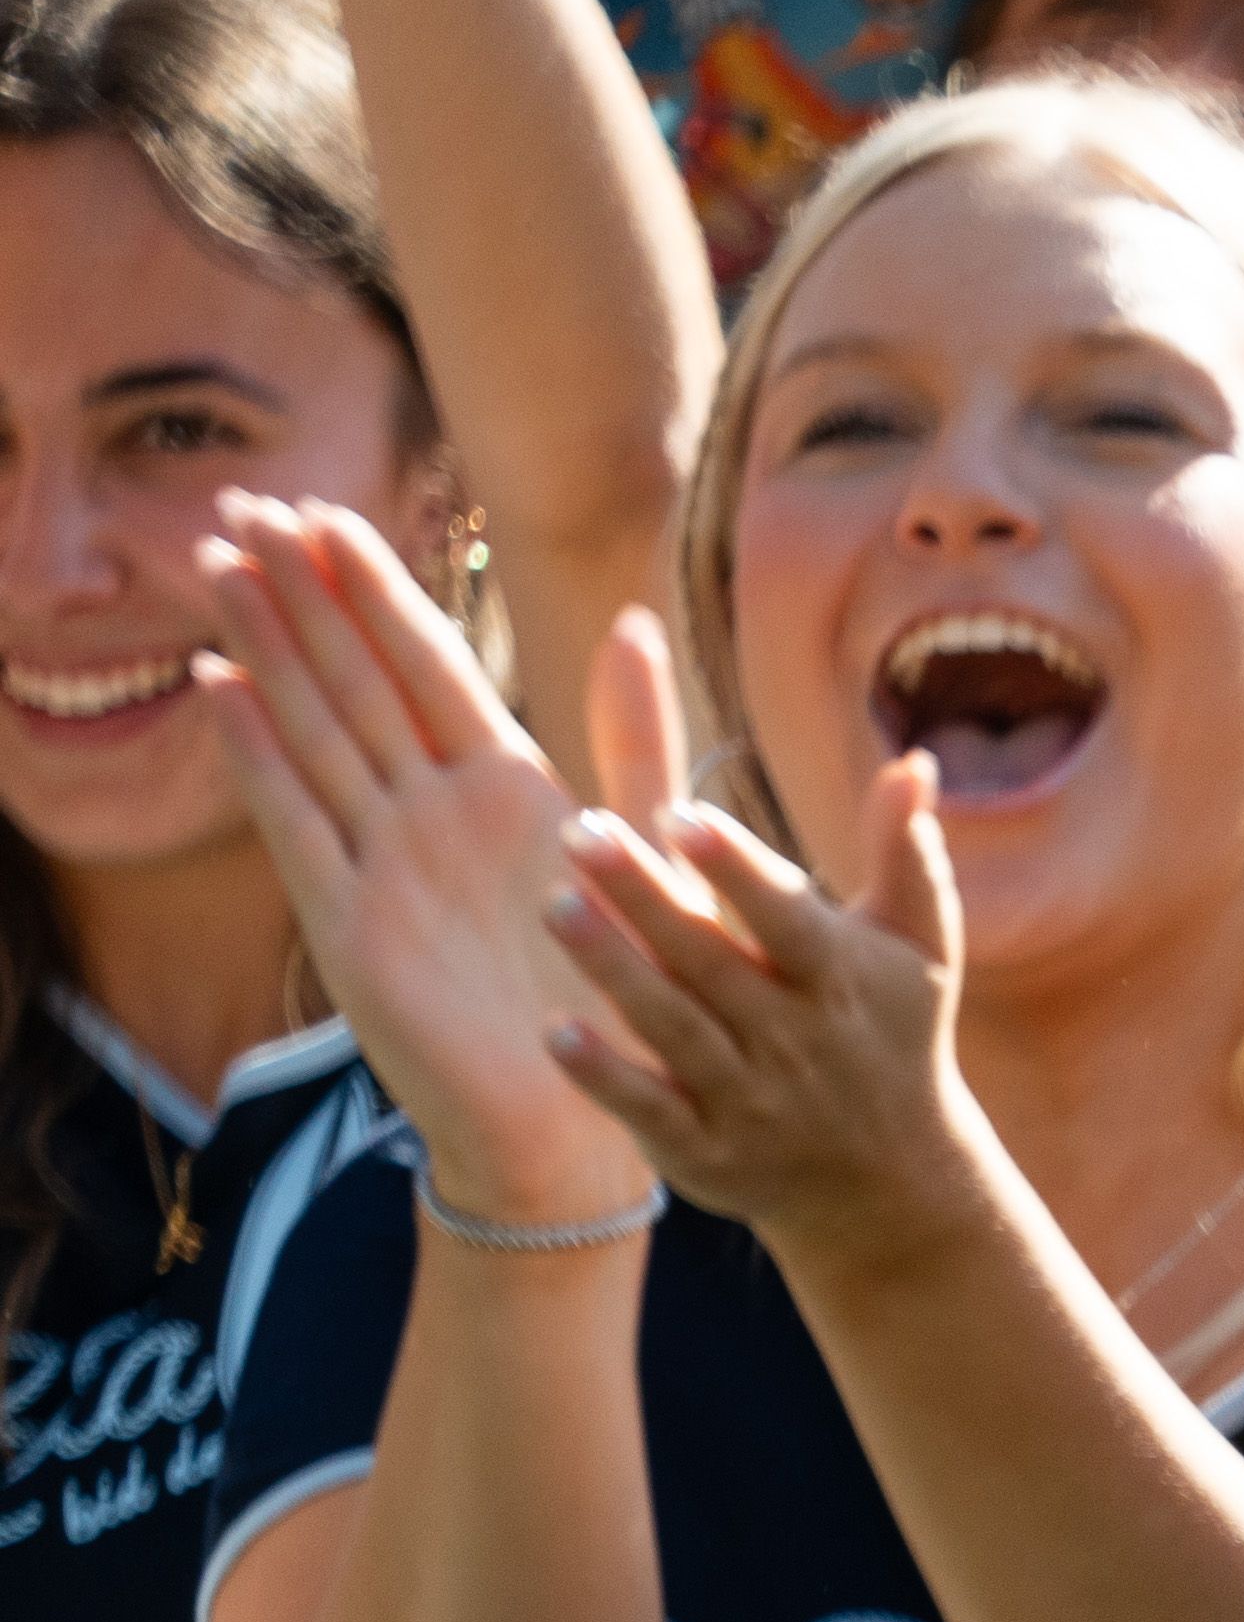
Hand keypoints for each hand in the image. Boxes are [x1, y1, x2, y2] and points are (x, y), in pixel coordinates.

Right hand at [183, 498, 650, 1232]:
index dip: (373, 587)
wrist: (586, 1119)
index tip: (321, 508)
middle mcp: (431, 811)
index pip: (426, 662)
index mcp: (506, 786)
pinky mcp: (351, 923)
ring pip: (314, 730)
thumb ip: (636, 736)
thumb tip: (635, 622)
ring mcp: (382, 861)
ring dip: (266, 649)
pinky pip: (298, 822)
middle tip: (244, 501)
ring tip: (218, 562)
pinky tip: (221, 686)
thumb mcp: (647, 846)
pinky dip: (259, 756)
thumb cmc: (623, 991)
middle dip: (300, 593)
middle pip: (354, 678)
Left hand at [531, 743, 1006, 1280]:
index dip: (736, 870)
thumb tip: (915, 762)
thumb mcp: (917, 948)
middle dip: (646, 897)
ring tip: (554, 905)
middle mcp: (797, 1041)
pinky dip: (604, 1076)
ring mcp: (750, 1100)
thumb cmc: (893, 1034)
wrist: (894, 1184)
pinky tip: (556, 1030)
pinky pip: (649, 1111)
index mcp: (843, 981)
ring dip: (614, 970)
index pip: (786, 918)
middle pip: (711, 963)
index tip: (680, 815)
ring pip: (672, 1028)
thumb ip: (906, 853)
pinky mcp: (706, 1152)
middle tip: (580, 831)